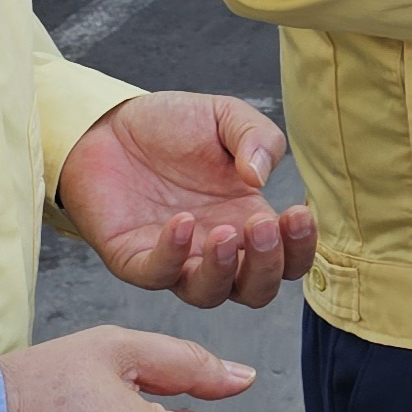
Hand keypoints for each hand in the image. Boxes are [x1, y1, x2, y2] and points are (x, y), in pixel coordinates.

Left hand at [57, 91, 316, 309]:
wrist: (110, 122)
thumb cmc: (172, 126)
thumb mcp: (226, 117)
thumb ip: (257, 138)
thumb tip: (261, 177)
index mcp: (247, 221)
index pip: (289, 259)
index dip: (301, 248)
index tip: (297, 213)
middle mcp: (216, 250)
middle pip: (256, 290)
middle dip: (268, 266)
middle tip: (263, 225)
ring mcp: (176, 259)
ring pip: (209, 294)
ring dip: (223, 270)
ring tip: (224, 232)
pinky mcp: (134, 259)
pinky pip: (158, 273)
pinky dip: (172, 254)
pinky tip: (180, 220)